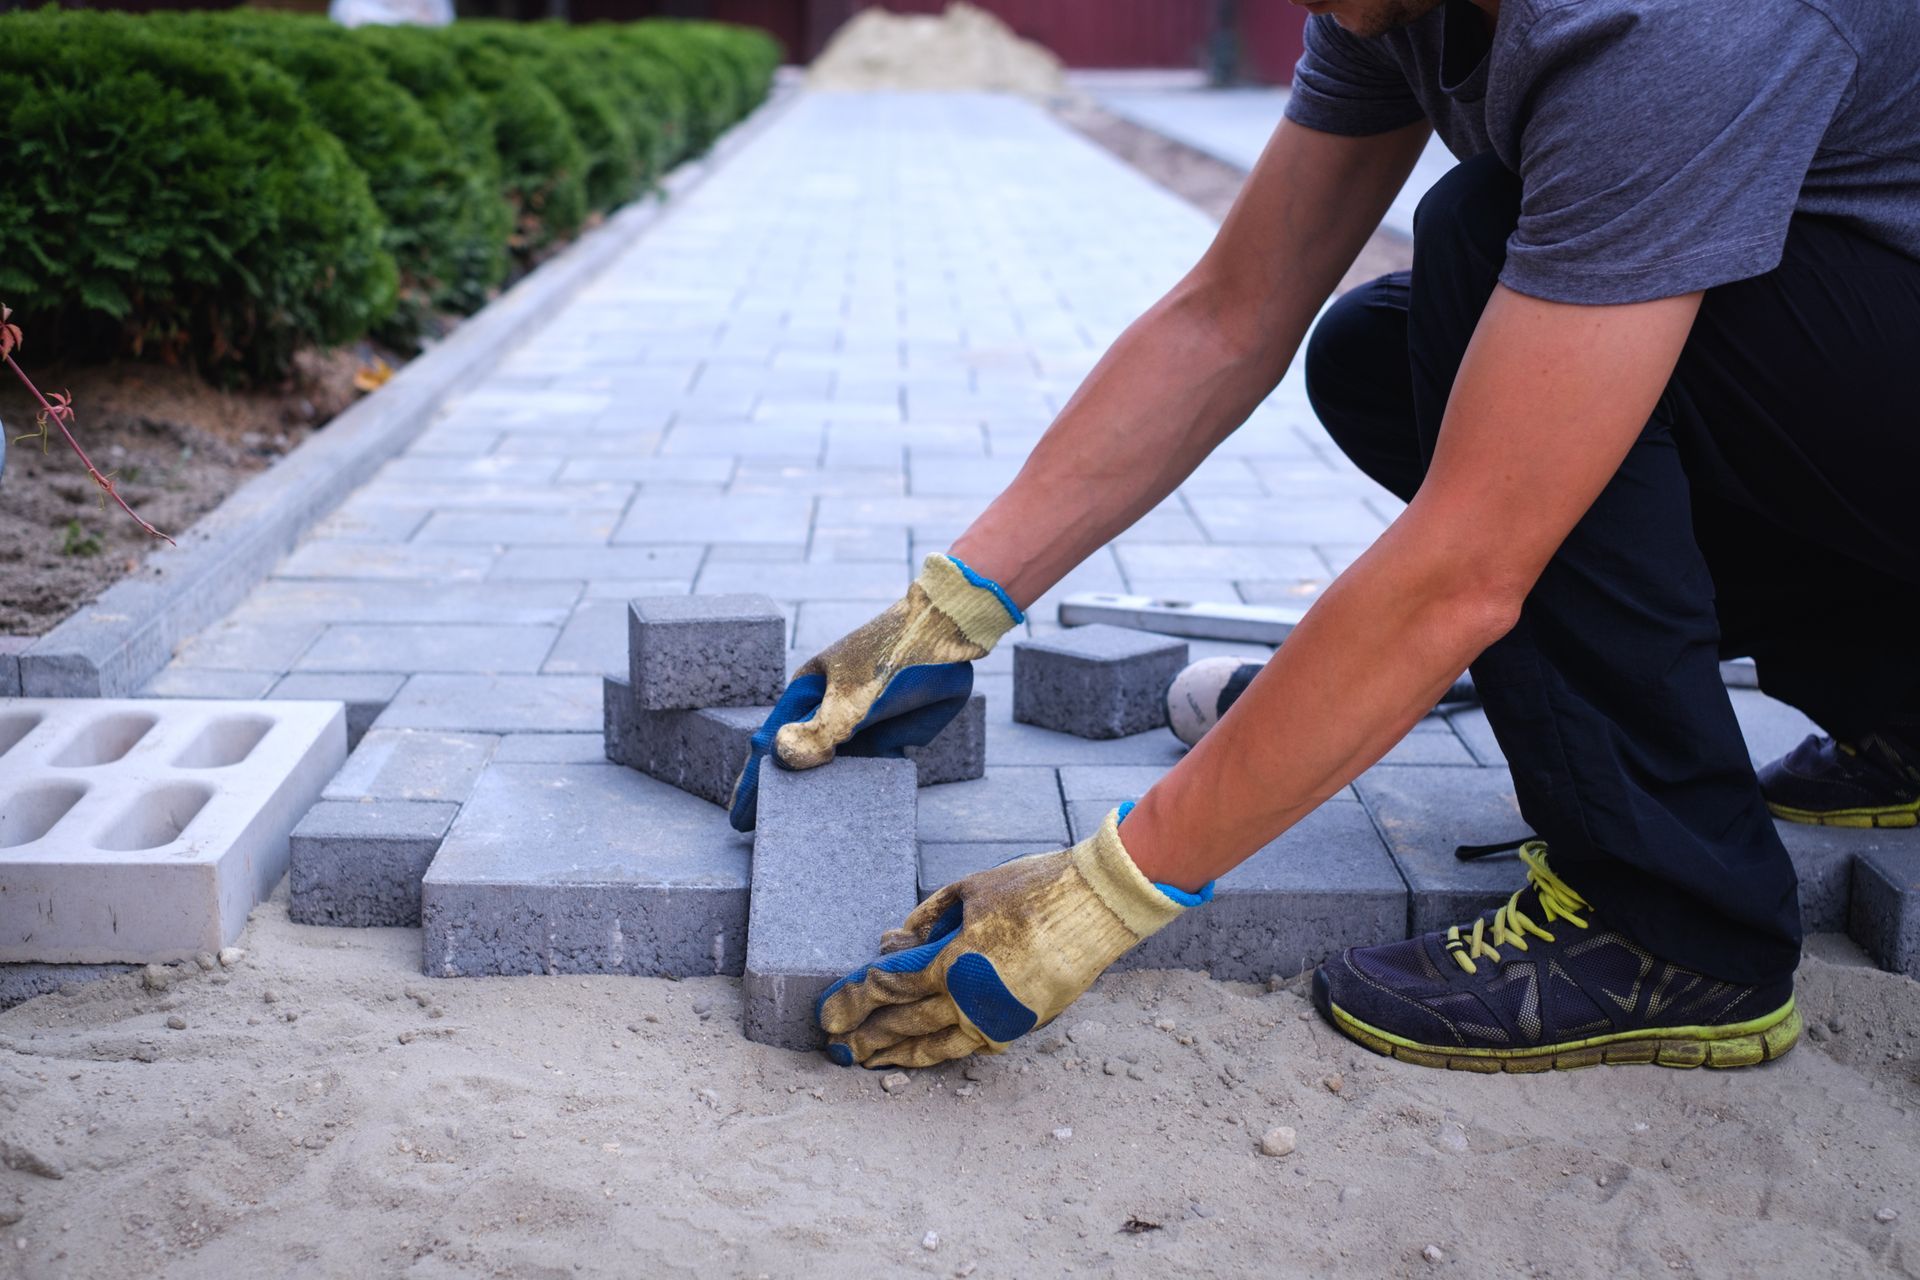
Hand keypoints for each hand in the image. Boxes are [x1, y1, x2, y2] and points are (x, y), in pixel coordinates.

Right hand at [728, 553, 1021, 830]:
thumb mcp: (852, 694)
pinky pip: (869, 773)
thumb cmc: (890, 655)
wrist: (946, 636)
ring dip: (823, 800)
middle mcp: (827, 714)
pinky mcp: (887, 737)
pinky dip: (859, 794)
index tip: (740, 819)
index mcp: (805, 696)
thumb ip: (820, 730)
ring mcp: (857, 728)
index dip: (754, 784)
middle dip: (785, 796)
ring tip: (806, 838)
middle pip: (800, 764)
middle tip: (767, 836)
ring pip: (834, 773)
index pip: (771, 746)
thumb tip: (780, 757)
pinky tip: (852, 822)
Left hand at [816, 806, 1211, 1067]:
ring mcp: (1002, 1018)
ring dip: (902, 1053)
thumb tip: (897, 941)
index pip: (889, 988)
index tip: (828, 1013)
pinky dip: (945, 1049)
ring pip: (940, 1045)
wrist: (1100, 904)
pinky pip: (975, 1043)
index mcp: (956, 962)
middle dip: (867, 1035)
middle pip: (907, 1023)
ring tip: (872, 1062)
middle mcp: (974, 1000)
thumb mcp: (969, 889)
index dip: (853, 1000)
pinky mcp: (1024, 1023)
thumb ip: (928, 917)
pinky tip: (927, 1051)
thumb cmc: (1034, 887)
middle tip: (838, 1046)